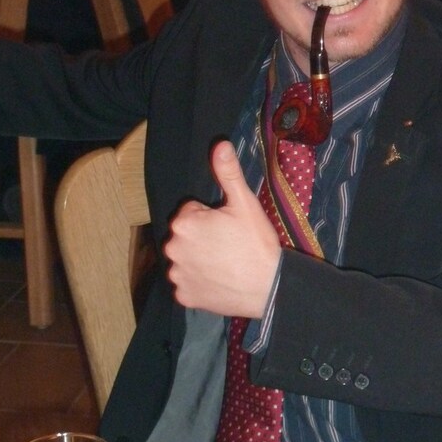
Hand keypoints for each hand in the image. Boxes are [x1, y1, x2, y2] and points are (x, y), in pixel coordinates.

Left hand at [165, 141, 280, 316]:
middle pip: (186, 235)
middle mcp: (172, 249)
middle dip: (202, 236)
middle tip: (228, 244)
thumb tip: (220, 145)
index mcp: (184, 223)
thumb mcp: (245, 203)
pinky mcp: (184, 296)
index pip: (191, 211)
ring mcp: (177, 275)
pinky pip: (187, 283)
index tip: (229, 226)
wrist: (268, 286)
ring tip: (225, 263)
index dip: (212, 216)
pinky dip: (199, 282)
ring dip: (198, 259)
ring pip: (185, 258)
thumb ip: (228, 173)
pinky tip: (219, 280)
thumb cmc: (256, 243)